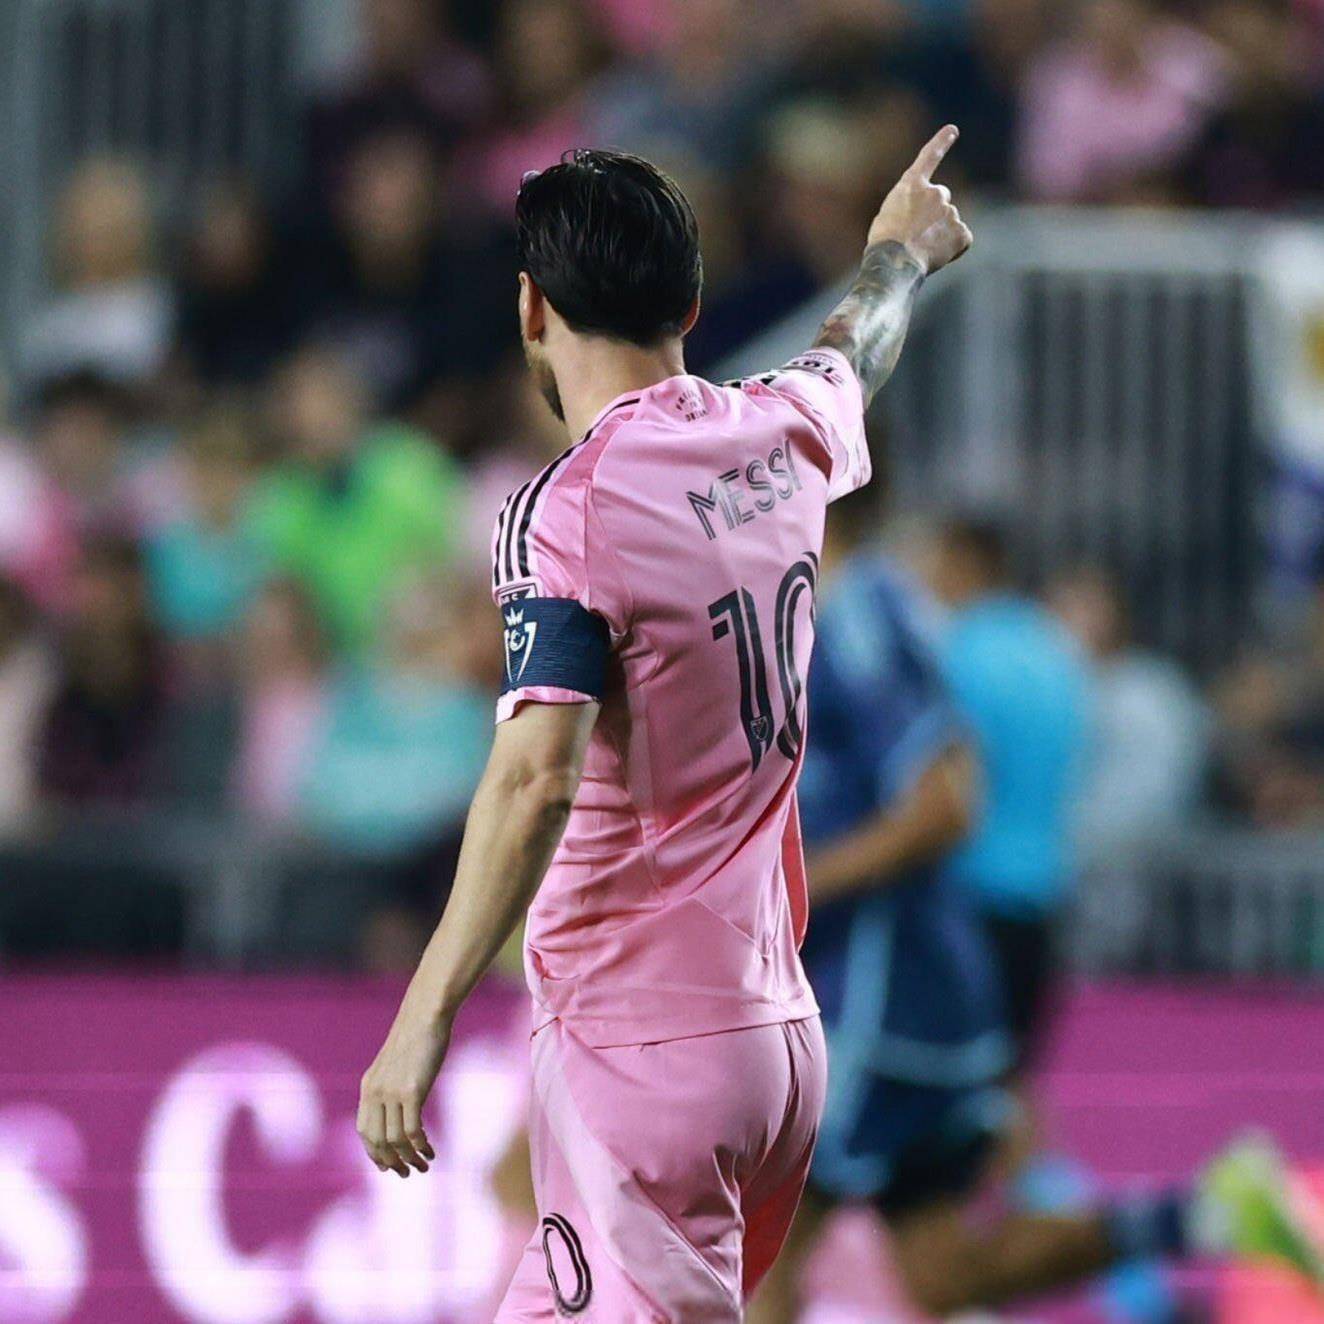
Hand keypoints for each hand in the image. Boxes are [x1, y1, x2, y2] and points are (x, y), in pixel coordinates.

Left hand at [357, 1011, 448, 1176]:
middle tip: (408, 1173)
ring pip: (395, 1140)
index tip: (390, 1166)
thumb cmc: (417, 1035)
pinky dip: (421, 1146)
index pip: (364, 1132)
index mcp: (368, 1086)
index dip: (375, 1154)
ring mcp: (392, 1092)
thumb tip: (401, 1105)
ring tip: (424, 1165)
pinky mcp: (412, 1090)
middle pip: (377, 1142)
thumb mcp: (397, 1063)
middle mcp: (375, 1092)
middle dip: (392, 1163)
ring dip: (410, 1158)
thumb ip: (392, 1085)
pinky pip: (412, 1130)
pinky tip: (431, 1150)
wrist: (426, 1013)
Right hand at [867, 124, 971, 274]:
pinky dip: (953, 248)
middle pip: (941, 199)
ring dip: (939, 233)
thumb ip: (909, 207)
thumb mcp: (888, 216)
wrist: (894, 260)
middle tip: (916, 234)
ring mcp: (950, 211)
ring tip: (920, 249)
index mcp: (912, 185)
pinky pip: (961, 239)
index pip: (929, 157)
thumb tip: (923, 221)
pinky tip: (936, 255)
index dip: (941, 142)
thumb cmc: (884, 243)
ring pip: (949, 221)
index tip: (953, 129)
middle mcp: (935, 193)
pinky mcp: (961, 232)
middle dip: (934, 213)